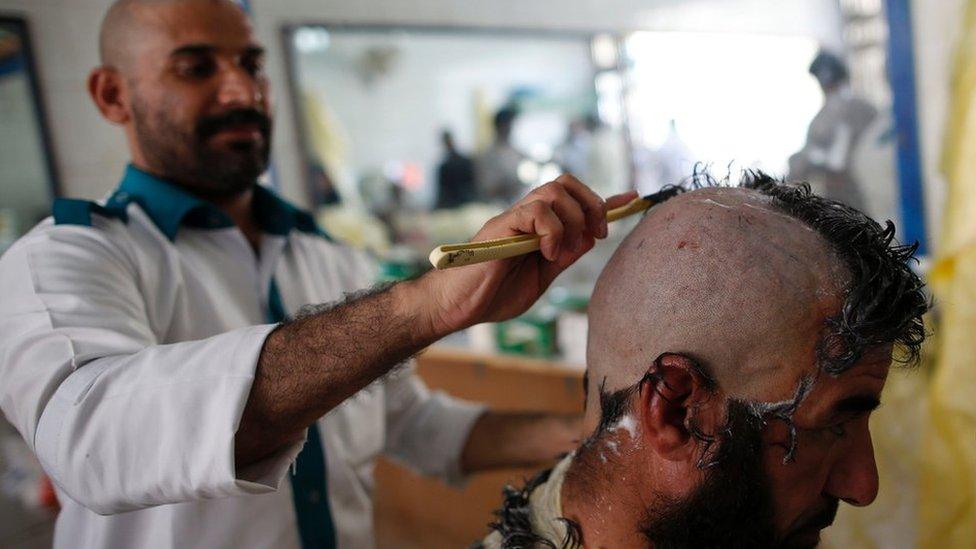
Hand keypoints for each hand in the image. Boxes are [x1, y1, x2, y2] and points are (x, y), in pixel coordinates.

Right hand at [409, 174, 637, 335]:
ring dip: (571, 218)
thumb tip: (591, 238)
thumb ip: (565, 256)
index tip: (631, 198)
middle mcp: (525, 216)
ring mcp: (512, 219)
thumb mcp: (542, 277)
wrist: (457, 306)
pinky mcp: (500, 226)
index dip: (603, 198)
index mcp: (536, 228)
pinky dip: (551, 230)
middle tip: (595, 235)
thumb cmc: (492, 294)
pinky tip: (546, 253)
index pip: (573, 200)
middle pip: (565, 183)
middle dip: (591, 204)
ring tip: (563, 250)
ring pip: (552, 190)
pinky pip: (534, 211)